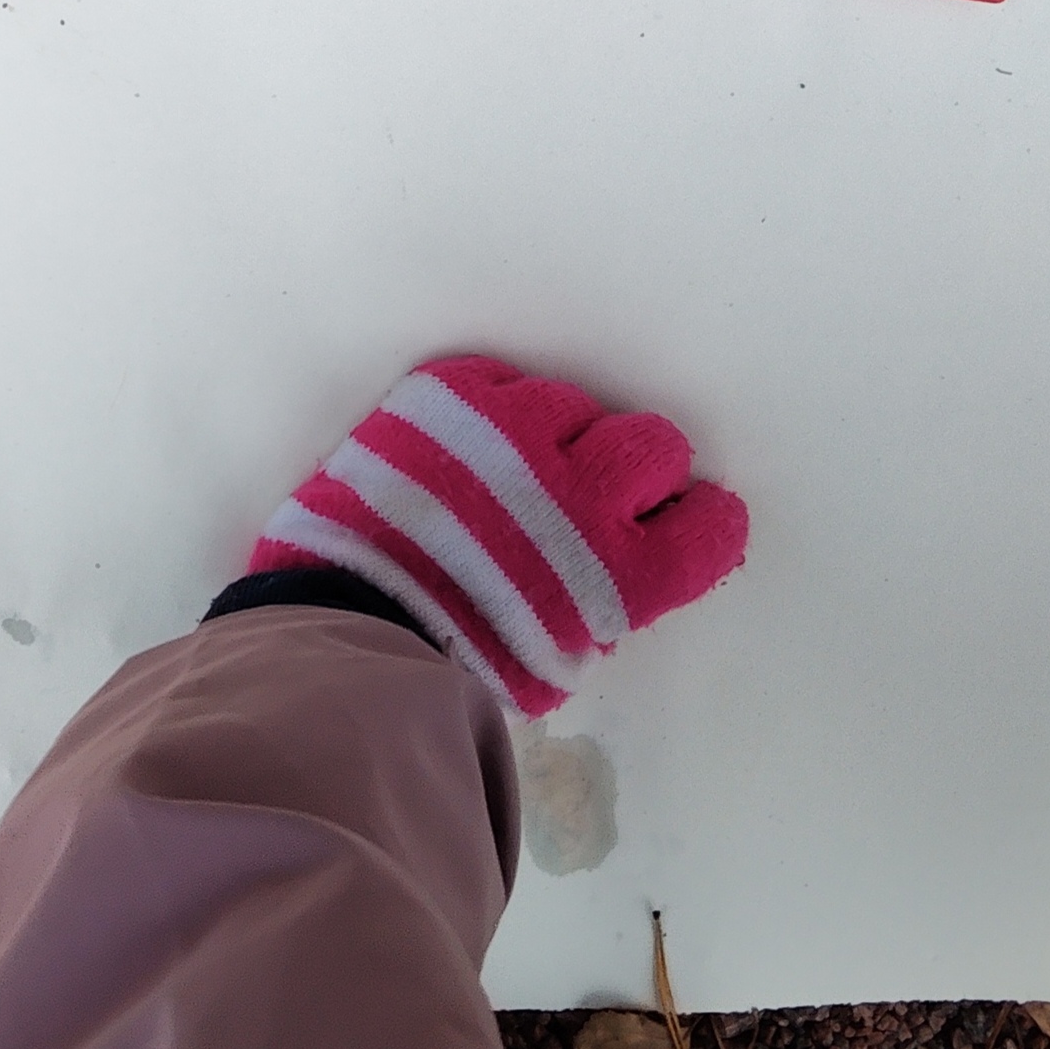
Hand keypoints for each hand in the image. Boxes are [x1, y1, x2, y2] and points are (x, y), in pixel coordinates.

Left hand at [250, 355, 749, 716]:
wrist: (338, 622)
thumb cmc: (451, 660)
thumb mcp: (553, 666)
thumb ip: (601, 611)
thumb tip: (617, 574)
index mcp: (618, 574)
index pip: (711, 525)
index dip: (699, 522)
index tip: (676, 523)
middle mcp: (583, 492)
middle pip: (656, 446)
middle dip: (636, 471)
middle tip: (591, 498)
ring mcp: (518, 434)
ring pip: (577, 405)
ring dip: (559, 438)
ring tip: (511, 476)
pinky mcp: (456, 397)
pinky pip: (504, 382)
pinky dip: (493, 411)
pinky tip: (469, 452)